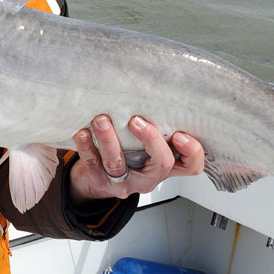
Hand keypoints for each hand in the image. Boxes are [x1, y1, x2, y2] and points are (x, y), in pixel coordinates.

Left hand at [68, 114, 203, 204]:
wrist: (94, 180)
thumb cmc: (124, 155)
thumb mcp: (144, 145)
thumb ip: (153, 127)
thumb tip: (153, 90)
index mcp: (163, 166)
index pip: (190, 166)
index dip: (191, 152)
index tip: (180, 134)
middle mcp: (147, 177)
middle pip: (161, 164)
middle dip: (150, 140)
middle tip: (136, 120)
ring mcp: (124, 182)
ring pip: (118, 163)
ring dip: (109, 140)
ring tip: (102, 120)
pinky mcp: (100, 182)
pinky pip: (92, 164)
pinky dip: (87, 147)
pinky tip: (82, 133)